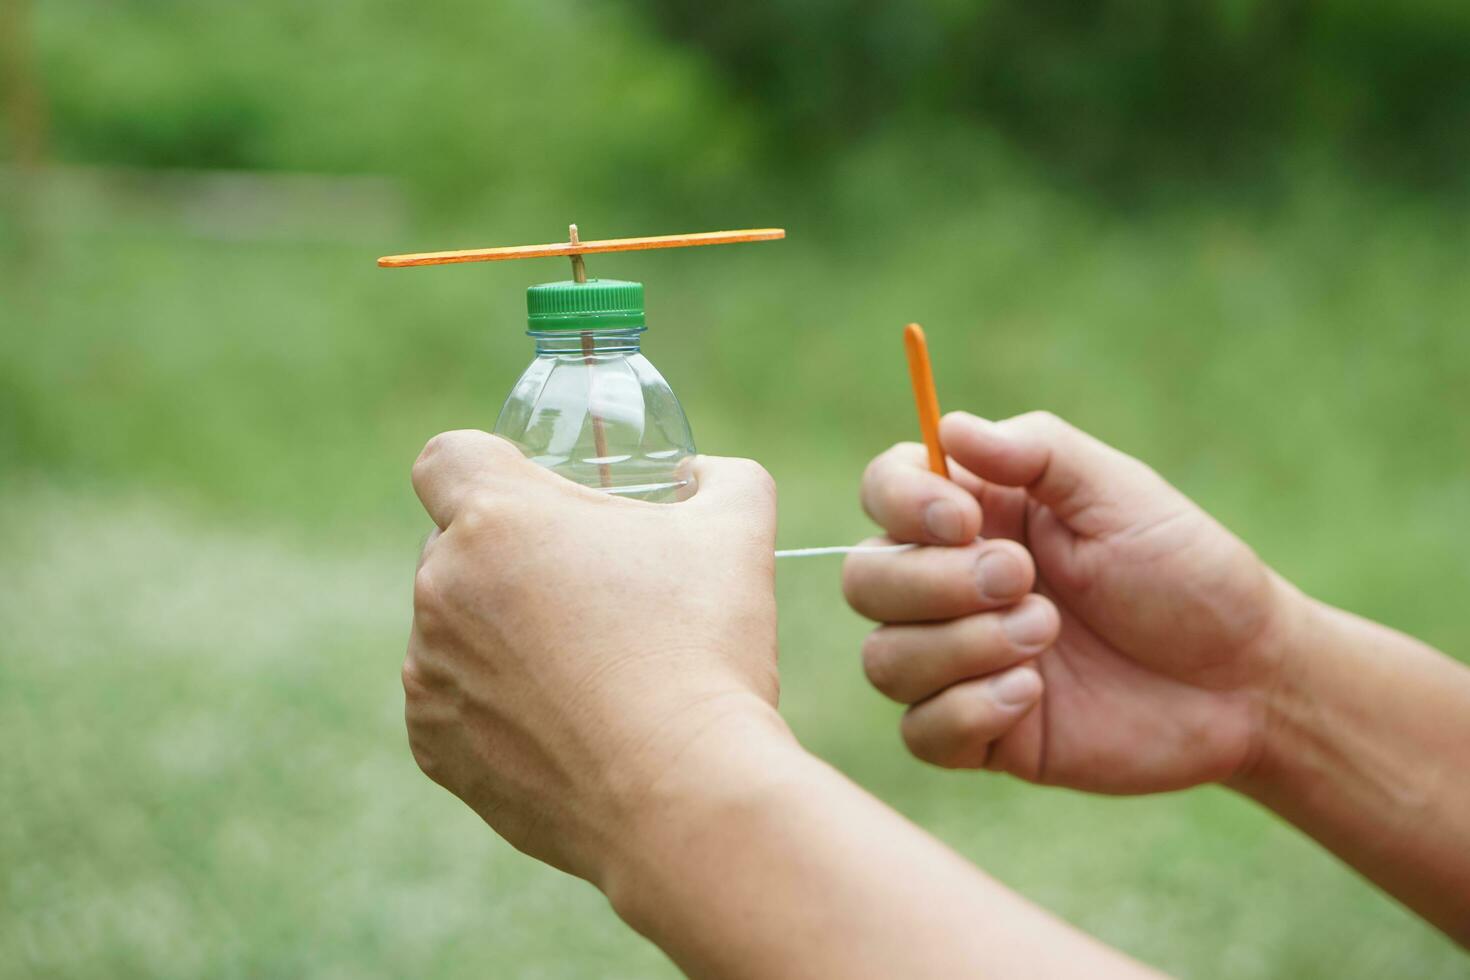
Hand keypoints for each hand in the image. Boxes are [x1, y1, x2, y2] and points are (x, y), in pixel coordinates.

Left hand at [403, 431, 786, 882]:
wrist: (684, 794)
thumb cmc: (704, 650)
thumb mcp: (735, 532)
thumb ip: (722, 478)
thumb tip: (701, 475)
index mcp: (497, 519)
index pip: (447, 457)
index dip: (494, 467)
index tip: (542, 501)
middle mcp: (441, 590)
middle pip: (454, 545)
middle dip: (510, 556)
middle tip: (590, 589)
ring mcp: (429, 674)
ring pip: (452, 627)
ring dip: (501, 633)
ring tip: (589, 668)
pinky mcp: (434, 746)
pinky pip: (453, 702)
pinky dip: (496, 706)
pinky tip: (568, 724)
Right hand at [843, 411, 1293, 792]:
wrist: (1245, 679)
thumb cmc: (1186, 571)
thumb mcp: (1120, 492)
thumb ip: (1035, 451)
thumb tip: (948, 426)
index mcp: (977, 515)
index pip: (883, 491)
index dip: (901, 503)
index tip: (964, 521)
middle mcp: (951, 585)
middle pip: (864, 579)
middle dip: (934, 584)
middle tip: (1024, 581)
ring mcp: (959, 662)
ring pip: (883, 659)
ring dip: (959, 647)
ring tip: (1046, 636)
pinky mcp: (980, 733)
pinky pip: (919, 732)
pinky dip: (966, 712)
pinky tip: (1033, 696)